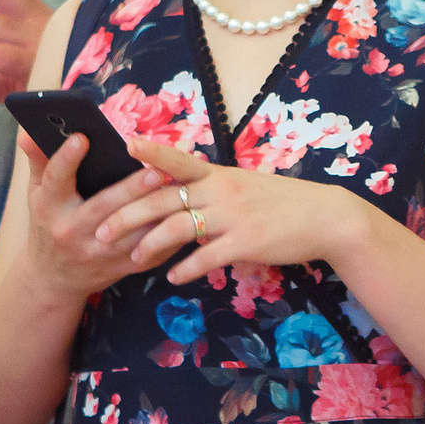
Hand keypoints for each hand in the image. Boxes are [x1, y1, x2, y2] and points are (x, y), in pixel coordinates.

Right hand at [16, 131, 175, 301]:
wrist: (52, 278)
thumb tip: (28, 130)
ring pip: (132, 233)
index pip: (55, 179)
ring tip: (178, 190)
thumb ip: (39, 161)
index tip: (82, 137)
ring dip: (157, 213)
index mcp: (49, 207)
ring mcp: (97, 253)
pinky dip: (168, 237)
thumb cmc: (48, 224)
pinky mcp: (119, 268)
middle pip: (103, 208)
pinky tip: (185, 216)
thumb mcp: (37, 194)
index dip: (67, 158)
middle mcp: (72, 231)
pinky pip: (149, 253)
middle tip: (155, 169)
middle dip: (130, 189)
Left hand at [97, 138, 369, 285]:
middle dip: (128, 216)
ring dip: (150, 245)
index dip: (152, 153)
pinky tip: (172, 277)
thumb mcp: (245, 185)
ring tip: (132, 258)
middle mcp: (221, 191)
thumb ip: (212, 189)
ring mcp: (233, 216)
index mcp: (219, 175)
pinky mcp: (245, 243)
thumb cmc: (282, 202)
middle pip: (164, 200)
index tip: (126, 145)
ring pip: (179, 228)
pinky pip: (206, 257)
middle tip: (100, 231)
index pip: (179, 160)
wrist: (324, 217)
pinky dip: (185, 269)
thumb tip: (179, 194)